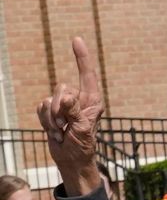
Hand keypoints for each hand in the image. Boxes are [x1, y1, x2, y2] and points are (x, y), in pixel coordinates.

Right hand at [36, 38, 103, 195]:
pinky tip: (55, 132)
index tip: (76, 39)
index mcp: (92, 100)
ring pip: (48, 100)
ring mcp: (64, 106)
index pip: (86, 74)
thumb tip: (66, 97)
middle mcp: (79, 100)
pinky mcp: (51, 112)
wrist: (71, 159)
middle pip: (62, 89)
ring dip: (51, 119)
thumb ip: (74, 112)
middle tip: (66, 126)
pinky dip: (44, 121)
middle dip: (60, 108)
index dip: (81, 57)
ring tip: (62, 132)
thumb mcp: (82, 129)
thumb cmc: (83, 146)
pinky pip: (40, 107)